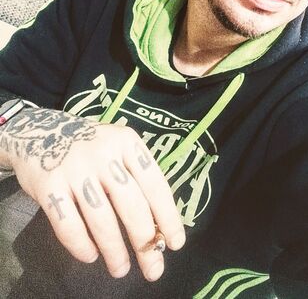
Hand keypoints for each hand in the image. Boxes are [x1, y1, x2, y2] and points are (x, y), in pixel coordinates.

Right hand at [2, 106, 185, 279]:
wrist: (39, 131)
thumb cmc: (89, 147)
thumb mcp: (117, 147)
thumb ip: (135, 175)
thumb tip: (159, 225)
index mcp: (127, 142)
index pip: (154, 184)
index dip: (168, 217)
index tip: (174, 244)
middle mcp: (104, 153)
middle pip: (132, 205)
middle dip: (145, 242)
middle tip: (152, 268)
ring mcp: (75, 168)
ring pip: (101, 219)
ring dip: (115, 251)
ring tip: (120, 269)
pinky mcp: (48, 184)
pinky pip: (68, 224)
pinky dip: (81, 245)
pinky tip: (90, 256)